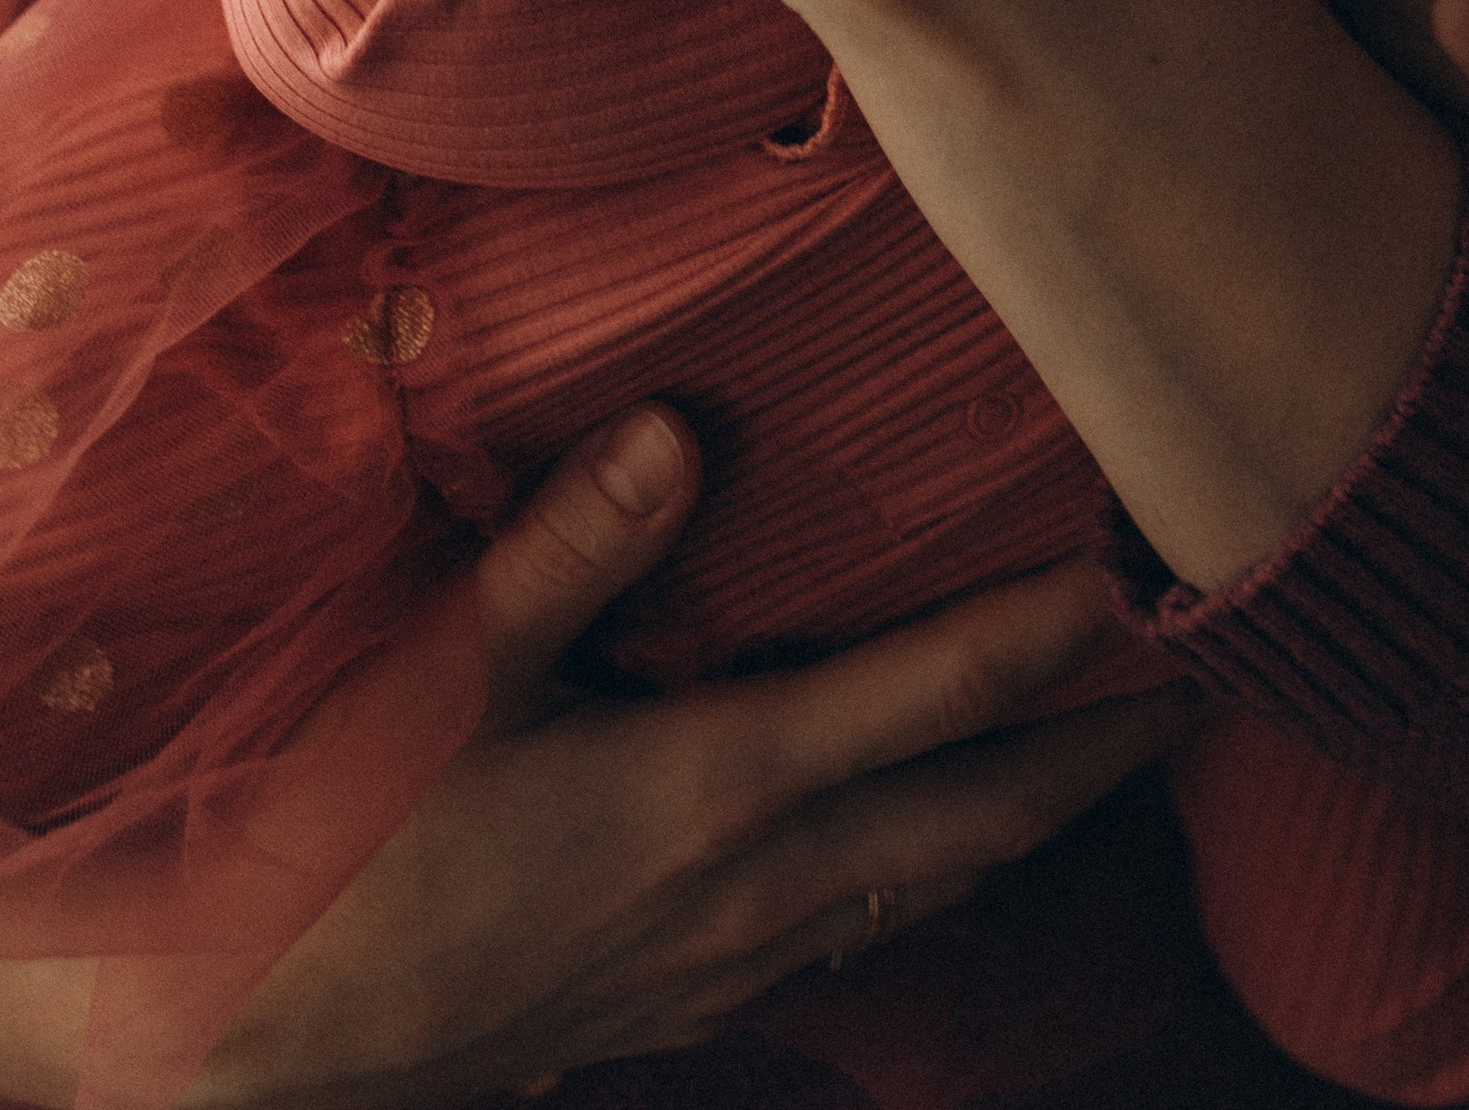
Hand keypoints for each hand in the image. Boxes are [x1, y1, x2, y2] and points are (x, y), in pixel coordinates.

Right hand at [192, 406, 1191, 1106]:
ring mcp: (730, 954)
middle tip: (1213, 682)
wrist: (256, 1038)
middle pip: (981, 812)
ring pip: (934, 881)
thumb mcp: (445, 673)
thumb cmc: (343, 838)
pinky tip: (941, 841)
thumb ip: (571, 546)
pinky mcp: (689, 990)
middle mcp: (755, 881)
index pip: (932, 700)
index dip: (1049, 643)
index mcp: (713, 787)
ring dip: (1033, 813)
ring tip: (1116, 750)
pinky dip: (934, 870)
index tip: (1151, 584)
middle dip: (1102, 749)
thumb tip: (676, 430)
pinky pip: (859, 926)